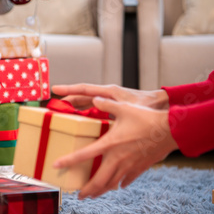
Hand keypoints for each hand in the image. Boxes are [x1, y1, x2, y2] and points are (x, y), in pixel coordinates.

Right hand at [52, 84, 169, 109]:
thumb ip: (113, 105)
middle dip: (67, 100)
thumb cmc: (147, 105)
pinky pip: (92, 110)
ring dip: (74, 108)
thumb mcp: (129, 107)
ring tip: (61, 115)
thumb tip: (96, 102)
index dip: (69, 89)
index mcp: (109, 92)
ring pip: (85, 103)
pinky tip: (78, 124)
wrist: (159, 106)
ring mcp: (107, 102)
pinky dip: (83, 115)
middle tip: (53, 106)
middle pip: (81, 96)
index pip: (84, 88)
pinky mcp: (110, 109)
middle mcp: (106, 95)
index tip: (55, 89)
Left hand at [53, 97, 178, 198]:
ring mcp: (129, 166)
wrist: (171, 131)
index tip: (57, 166)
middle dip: (87, 190)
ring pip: (112, 184)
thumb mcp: (124, 108)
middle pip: (98, 181)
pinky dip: (120, 184)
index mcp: (110, 144)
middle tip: (78, 195)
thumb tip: (95, 97)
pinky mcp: (140, 168)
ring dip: (101, 191)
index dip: (69, 161)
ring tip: (93, 195)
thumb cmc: (147, 118)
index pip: (84, 154)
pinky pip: (127, 180)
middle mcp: (117, 158)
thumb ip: (107, 103)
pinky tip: (117, 186)